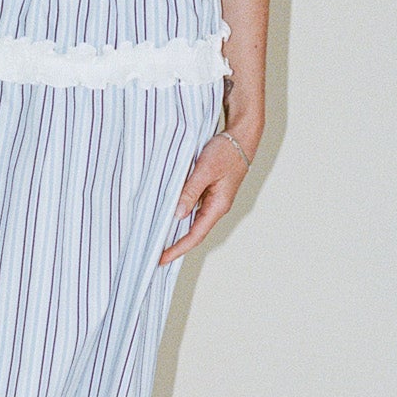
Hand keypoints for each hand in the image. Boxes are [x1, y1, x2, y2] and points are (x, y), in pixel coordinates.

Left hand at [157, 131, 251, 265]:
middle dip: (176, 245)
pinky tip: (167, 216)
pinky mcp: (209, 192)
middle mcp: (216, 207)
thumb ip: (190, 191)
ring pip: (192, 221)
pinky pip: (193, 208)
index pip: (195, 235)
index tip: (162, 259)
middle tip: (155, 255)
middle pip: (194, 233)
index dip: (178, 249)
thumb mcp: (204, 170)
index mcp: (218, 206)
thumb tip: (177, 214)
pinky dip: (179, 215)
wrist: (241, 137)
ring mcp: (213, 200)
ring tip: (157, 239)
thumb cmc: (226, 152)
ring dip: (177, 231)